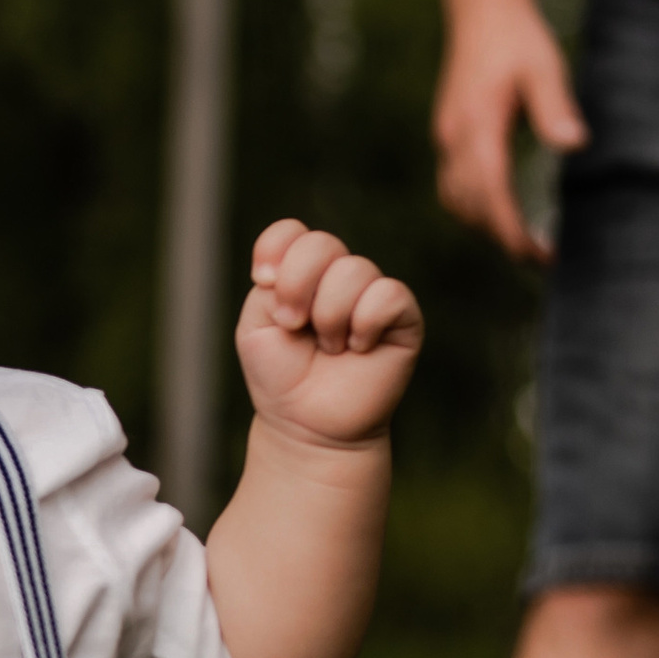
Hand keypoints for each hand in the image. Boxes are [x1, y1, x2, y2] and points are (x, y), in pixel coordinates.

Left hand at [236, 221, 423, 448]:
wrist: (308, 426)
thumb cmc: (281, 378)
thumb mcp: (255, 326)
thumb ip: (271, 284)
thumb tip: (303, 265)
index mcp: (301, 273)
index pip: (292, 231)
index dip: (274, 248)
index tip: (263, 282)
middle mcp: (338, 277)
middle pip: (321, 243)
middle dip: (296, 286)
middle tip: (293, 326)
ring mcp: (372, 294)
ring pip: (353, 270)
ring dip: (329, 316)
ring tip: (329, 347)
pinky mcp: (403, 318)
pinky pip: (388, 295)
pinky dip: (365, 324)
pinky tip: (359, 349)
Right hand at [433, 0, 588, 259]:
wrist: (481, 9)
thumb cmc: (518, 37)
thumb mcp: (545, 66)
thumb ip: (555, 107)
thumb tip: (573, 145)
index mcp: (478, 124)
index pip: (489, 190)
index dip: (508, 229)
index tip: (533, 254)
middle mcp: (455, 136)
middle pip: (470, 204)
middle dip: (500, 237)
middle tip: (540, 259)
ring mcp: (447, 136)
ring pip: (456, 198)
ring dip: (484, 226)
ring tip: (522, 243)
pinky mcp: (449, 133)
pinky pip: (453, 184)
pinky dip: (473, 207)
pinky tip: (499, 211)